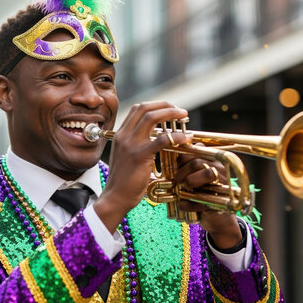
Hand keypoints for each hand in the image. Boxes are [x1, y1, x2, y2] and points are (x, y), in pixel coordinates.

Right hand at [94, 101, 189, 231]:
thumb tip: (157, 140)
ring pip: (152, 117)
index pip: (137, 109)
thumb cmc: (124, 182)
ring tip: (184, 116)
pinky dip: (176, 136)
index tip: (169, 109)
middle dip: (165, 105)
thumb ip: (138, 146)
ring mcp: (131, 144)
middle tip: (180, 111)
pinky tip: (186, 139)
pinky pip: (162, 140)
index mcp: (121, 134)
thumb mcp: (128, 157)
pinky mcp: (140, 155)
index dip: (156, 105)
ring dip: (171, 113)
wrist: (116, 197)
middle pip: (145, 108)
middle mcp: (124, 135)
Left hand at [174, 154, 242, 249]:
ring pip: (207, 173)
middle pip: (198, 162)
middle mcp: (221, 170)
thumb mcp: (195, 177)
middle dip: (182, 172)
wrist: (217, 220)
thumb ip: (187, 166)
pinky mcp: (220, 201)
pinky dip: (188, 203)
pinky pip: (202, 198)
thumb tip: (170, 158)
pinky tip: (182, 205)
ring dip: (189, 182)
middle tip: (176, 181)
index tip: (174, 168)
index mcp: (214, 161)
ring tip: (182, 191)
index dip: (181, 159)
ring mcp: (222, 185)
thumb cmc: (202, 195)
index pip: (196, 150)